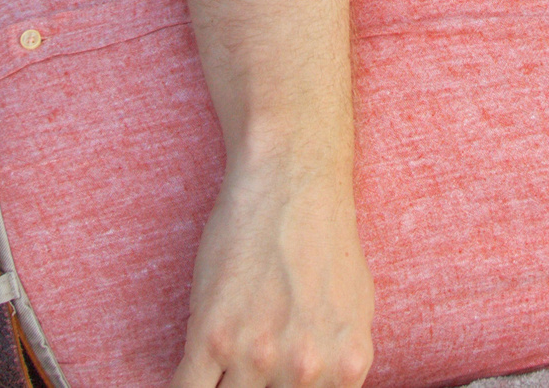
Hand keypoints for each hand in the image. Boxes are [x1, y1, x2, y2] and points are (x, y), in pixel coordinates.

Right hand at [172, 153, 374, 387]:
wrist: (290, 181)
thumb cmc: (324, 239)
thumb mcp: (355, 313)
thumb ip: (339, 365)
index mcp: (346, 367)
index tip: (271, 387)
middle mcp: (304, 368)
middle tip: (249, 368)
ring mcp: (256, 354)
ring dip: (224, 385)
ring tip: (223, 364)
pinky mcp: (210, 335)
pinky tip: (192, 375)